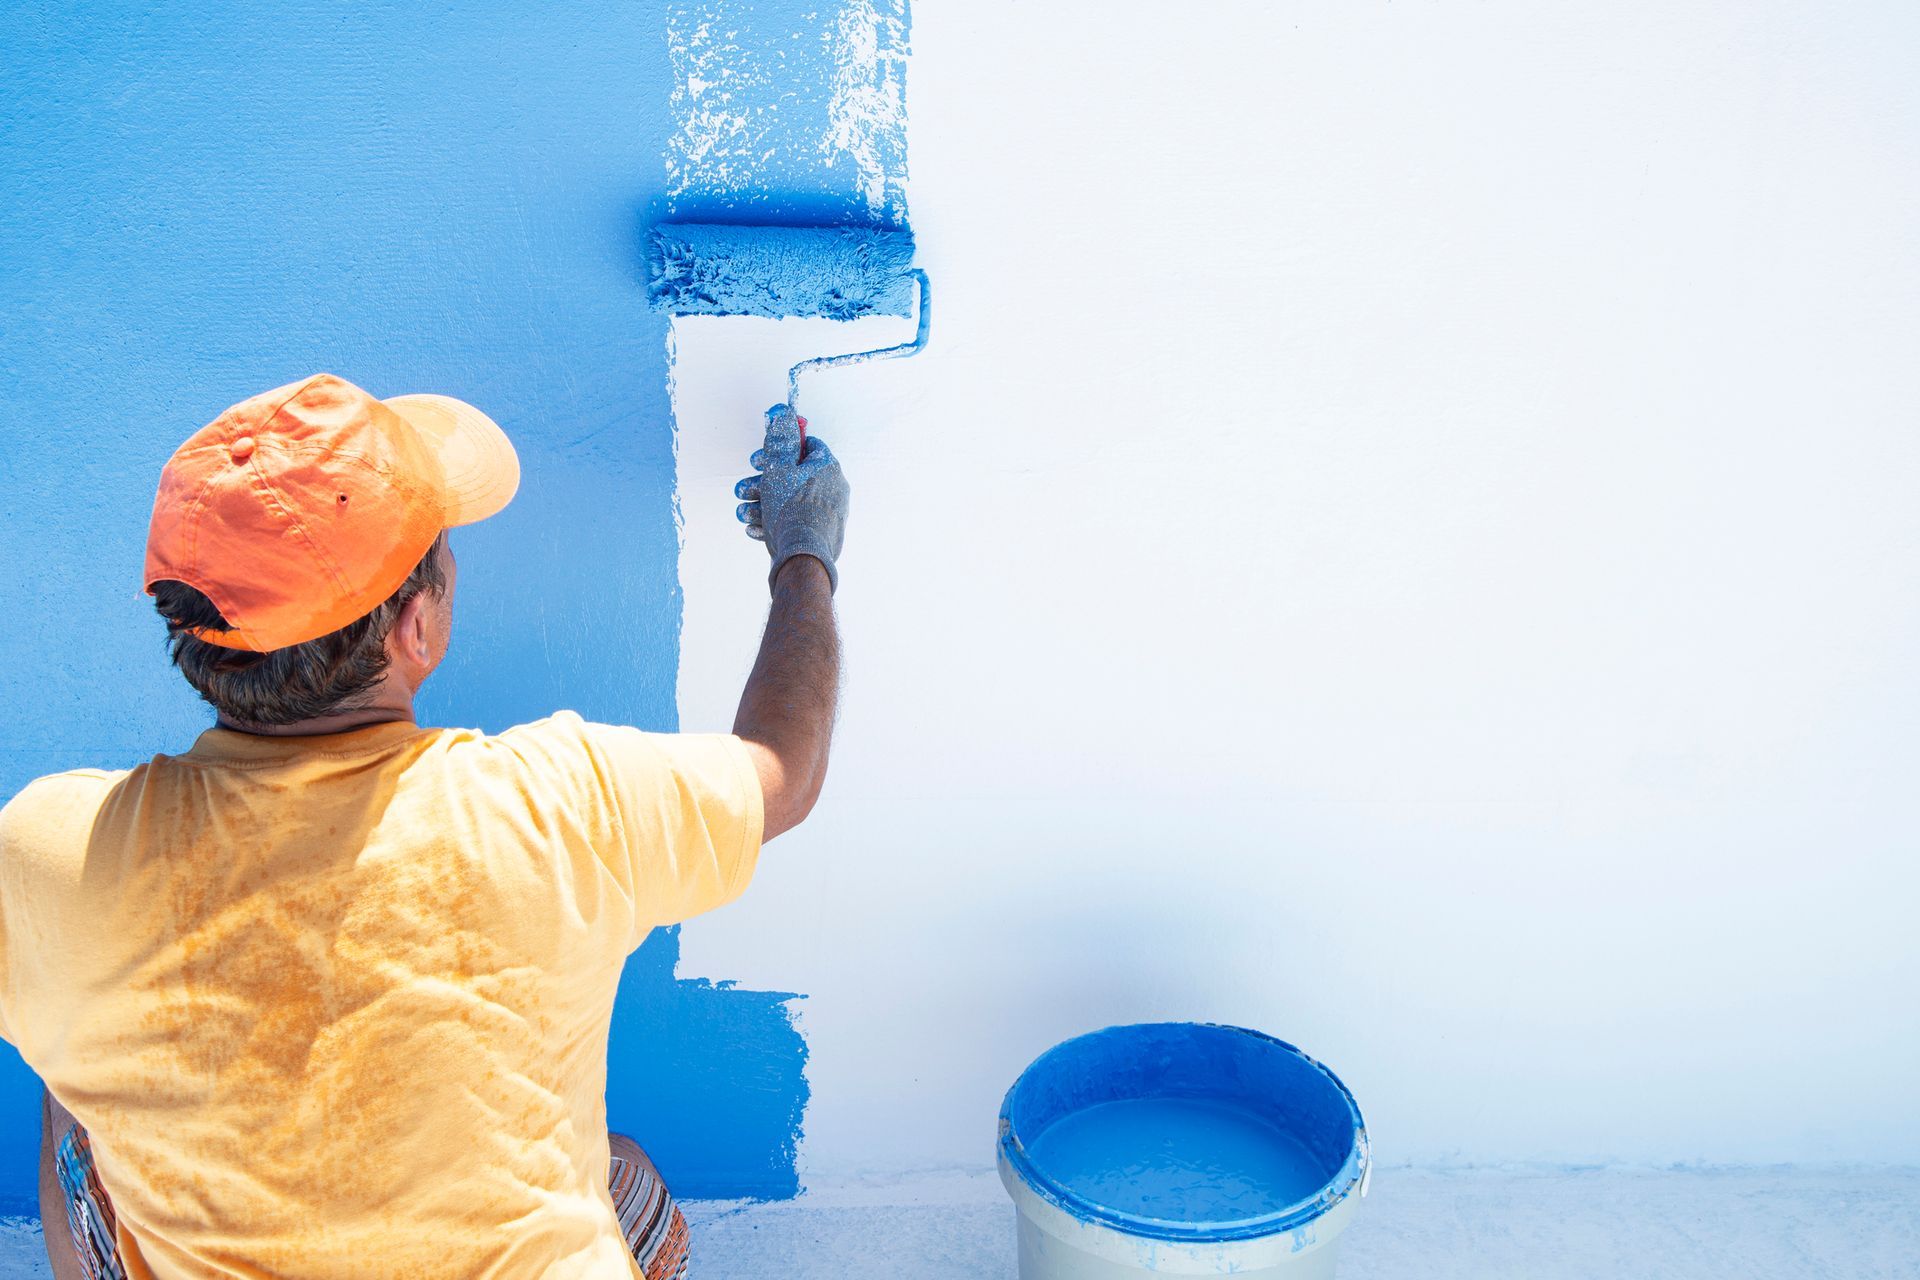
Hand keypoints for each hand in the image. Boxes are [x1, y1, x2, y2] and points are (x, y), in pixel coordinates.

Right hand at [735, 405, 850, 592]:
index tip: (761, 458)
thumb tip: (783, 412)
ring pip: (791, 501)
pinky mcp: (824, 535)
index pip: (807, 445)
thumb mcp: (778, 468)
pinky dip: (774, 523)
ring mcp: (830, 513)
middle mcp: (833, 488)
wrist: (803, 557)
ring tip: (744, 512)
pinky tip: (755, 529)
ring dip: (762, 504)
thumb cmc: (791, 509)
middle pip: (793, 476)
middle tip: (745, 488)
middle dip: (763, 482)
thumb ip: (780, 440)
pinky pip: (797, 522)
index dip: (781, 448)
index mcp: (827, 467)